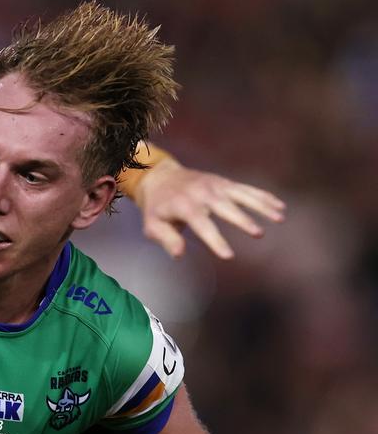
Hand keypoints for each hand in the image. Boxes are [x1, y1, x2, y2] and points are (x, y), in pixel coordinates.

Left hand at [133, 158, 285, 259]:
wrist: (159, 178)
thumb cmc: (157, 208)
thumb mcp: (152, 226)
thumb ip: (166, 239)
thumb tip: (179, 254)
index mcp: (184, 206)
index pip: (202, 225)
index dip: (215, 240)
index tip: (228, 256)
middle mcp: (202, 193)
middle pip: (226, 207)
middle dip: (242, 220)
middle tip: (258, 234)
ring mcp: (215, 186)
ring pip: (242, 195)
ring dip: (261, 206)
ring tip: (280, 217)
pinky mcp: (224, 183)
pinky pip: (246, 189)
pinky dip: (263, 197)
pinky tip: (280, 207)